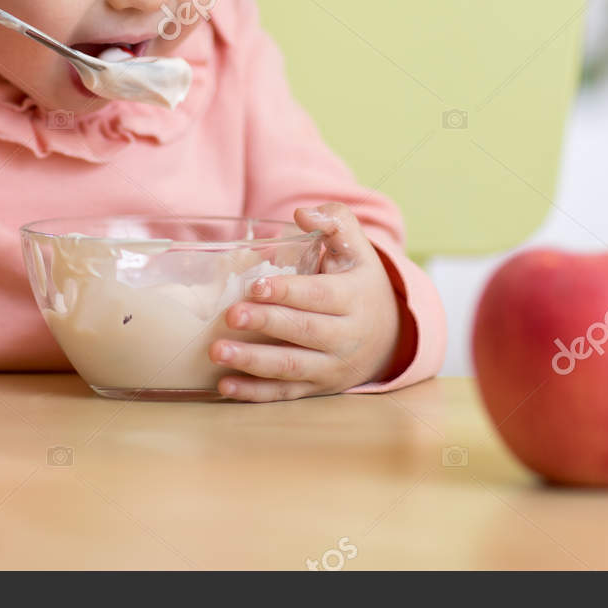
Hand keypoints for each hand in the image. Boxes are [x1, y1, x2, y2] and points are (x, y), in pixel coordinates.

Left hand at [211, 202, 402, 401]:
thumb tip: (302, 213)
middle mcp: (346, 336)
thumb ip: (335, 221)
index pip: (320, 296)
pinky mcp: (318, 387)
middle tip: (230, 316)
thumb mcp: (358, 247)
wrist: (390, 335)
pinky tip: (225, 385)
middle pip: (304, 332)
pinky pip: (285, 394)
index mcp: (354, 298)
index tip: (256, 286)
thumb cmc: (359, 281)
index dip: (287, 292)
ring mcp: (332, 366)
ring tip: (217, 352)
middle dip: (266, 324)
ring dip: (252, 362)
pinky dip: (255, 393)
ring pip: (292, 367)